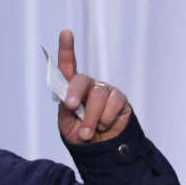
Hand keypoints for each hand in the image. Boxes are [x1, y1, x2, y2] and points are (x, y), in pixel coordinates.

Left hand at [57, 30, 131, 144]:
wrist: (101, 151)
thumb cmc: (80, 136)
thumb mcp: (66, 126)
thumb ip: (65, 111)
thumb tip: (70, 101)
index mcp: (72, 90)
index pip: (68, 67)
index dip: (67, 50)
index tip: (66, 33)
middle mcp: (89, 86)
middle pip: (81, 80)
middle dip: (74, 93)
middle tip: (71, 107)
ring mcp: (105, 91)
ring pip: (97, 96)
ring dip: (90, 118)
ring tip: (88, 133)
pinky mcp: (120, 99)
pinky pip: (113, 103)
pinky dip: (106, 119)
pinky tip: (104, 126)